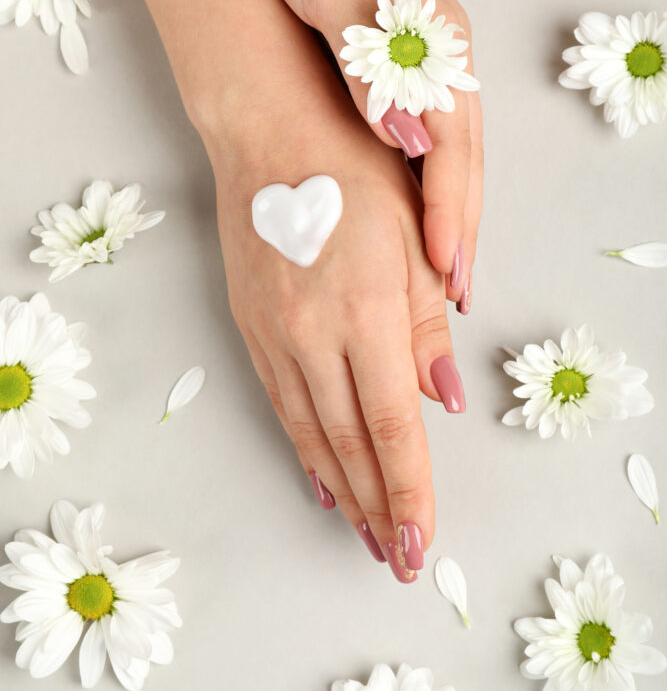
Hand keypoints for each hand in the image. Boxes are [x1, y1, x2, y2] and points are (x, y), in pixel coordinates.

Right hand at [202, 49, 465, 581]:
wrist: (268, 134)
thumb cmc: (351, 170)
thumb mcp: (411, 239)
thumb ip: (425, 324)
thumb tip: (440, 397)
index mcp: (366, 311)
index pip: (391, 425)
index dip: (408, 490)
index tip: (419, 539)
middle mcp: (314, 334)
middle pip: (349, 444)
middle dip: (378, 507)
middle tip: (394, 556)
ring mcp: (274, 334)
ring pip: (310, 432)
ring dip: (341, 489)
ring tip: (363, 532)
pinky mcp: (250, 328)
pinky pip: (279, 404)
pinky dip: (303, 447)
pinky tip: (319, 475)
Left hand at [260, 0, 481, 310]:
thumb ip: (373, 67)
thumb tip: (410, 141)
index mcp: (435, 44)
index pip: (452, 147)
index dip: (448, 212)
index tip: (443, 269)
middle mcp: (445, 59)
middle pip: (465, 161)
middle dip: (461, 230)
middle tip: (455, 298)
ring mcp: (432, 61)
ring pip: (453, 156)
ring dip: (452, 215)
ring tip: (446, 275)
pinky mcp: (409, 62)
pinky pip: (430, 139)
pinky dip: (431, 185)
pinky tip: (421, 212)